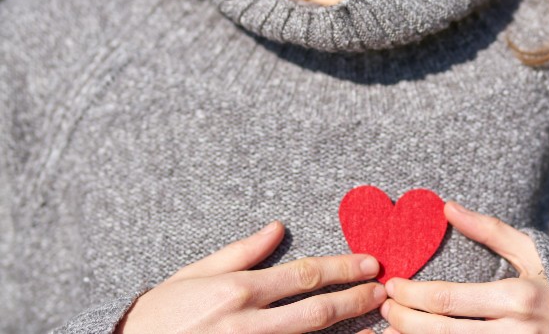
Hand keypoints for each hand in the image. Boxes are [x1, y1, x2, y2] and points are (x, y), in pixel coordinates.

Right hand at [117, 221, 384, 333]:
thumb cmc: (161, 314)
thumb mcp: (195, 272)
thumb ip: (241, 251)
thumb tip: (278, 227)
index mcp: (238, 289)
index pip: (303, 274)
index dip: (341, 268)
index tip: (369, 263)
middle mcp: (247, 322)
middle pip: (315, 309)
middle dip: (354, 298)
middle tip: (384, 291)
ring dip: (347, 331)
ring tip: (377, 322)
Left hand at [380, 201, 548, 332]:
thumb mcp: (529, 250)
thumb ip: (488, 229)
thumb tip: (448, 207)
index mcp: (516, 298)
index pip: (448, 299)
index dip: (413, 294)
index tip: (392, 284)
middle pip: (443, 332)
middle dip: (405, 320)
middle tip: (383, 306)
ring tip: (389, 331)